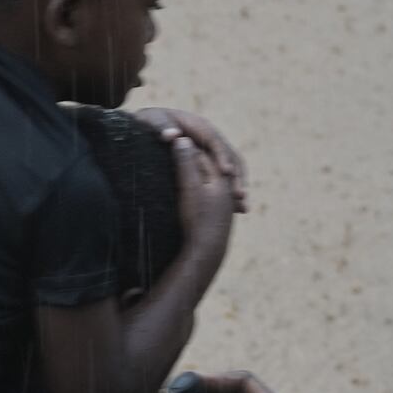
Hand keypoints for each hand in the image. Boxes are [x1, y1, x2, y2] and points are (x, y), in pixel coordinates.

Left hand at [132, 107, 248, 212]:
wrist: (151, 124)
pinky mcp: (210, 164)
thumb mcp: (154, 121)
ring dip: (238, 187)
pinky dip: (231, 193)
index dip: (222, 156)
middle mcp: (210, 139)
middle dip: (237, 176)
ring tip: (243, 207)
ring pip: (232, 170)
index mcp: (200, 127)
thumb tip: (172, 135)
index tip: (227, 172)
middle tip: (240, 195)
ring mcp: (212, 152)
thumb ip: (161, 127)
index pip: (215, 141)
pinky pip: (226, 179)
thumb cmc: (152, 122)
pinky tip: (238, 210)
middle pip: (230, 157)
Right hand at [169, 134, 237, 253]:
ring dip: (192, 175)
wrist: (205, 253)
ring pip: (206, 182)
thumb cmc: (196, 218)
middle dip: (189, 158)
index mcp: (221, 177)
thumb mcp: (189, 187)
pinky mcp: (217, 217)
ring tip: (174, 171)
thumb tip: (181, 138)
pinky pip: (205, 197)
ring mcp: (223, 204)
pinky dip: (195, 192)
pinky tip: (182, 195)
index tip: (166, 138)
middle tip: (167, 147)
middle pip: (206, 167)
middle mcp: (226, 189)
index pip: (201, 154)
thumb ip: (186, 162)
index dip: (183, 146)